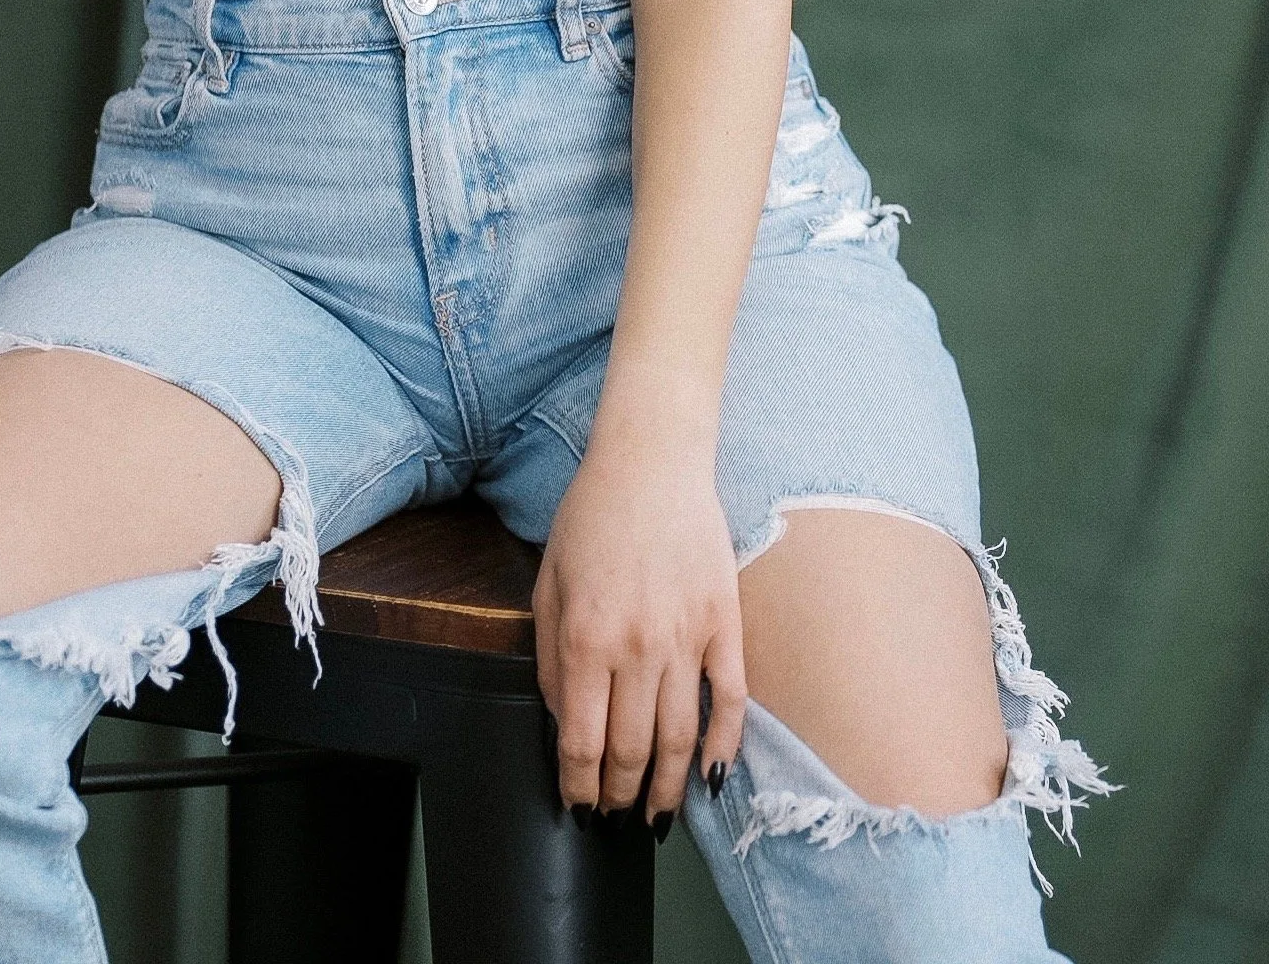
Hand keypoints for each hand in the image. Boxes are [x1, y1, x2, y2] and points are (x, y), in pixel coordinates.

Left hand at [533, 424, 745, 826]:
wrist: (652, 460)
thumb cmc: (591, 516)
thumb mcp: (548, 583)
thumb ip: (551, 658)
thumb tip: (565, 723)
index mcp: (585, 638)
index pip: (581, 742)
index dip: (578, 787)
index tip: (578, 807)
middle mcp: (637, 648)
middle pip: (631, 751)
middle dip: (619, 796)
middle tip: (614, 819)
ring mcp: (687, 638)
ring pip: (680, 738)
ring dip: (667, 789)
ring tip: (656, 818)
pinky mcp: (726, 624)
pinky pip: (731, 700)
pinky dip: (725, 747)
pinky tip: (713, 777)